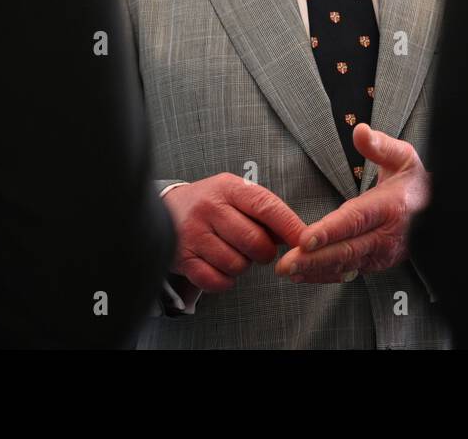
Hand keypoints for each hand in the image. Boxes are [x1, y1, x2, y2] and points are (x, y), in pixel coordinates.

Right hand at [163, 174, 306, 292]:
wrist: (162, 210)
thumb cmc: (210, 204)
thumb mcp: (234, 194)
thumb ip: (264, 210)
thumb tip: (297, 235)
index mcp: (227, 187)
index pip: (266, 206)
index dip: (289, 226)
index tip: (305, 240)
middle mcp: (209, 208)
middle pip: (255, 242)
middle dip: (264, 252)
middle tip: (258, 250)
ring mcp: (193, 234)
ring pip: (237, 264)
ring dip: (242, 265)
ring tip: (232, 252)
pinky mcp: (182, 258)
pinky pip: (216, 281)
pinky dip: (224, 280)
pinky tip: (219, 266)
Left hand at [274, 125, 429, 282]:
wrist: (439, 211)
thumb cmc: (414, 182)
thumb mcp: (403, 157)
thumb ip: (380, 145)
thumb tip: (359, 130)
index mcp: (390, 207)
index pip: (355, 220)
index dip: (330, 231)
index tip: (305, 239)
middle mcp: (387, 235)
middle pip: (347, 249)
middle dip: (314, 259)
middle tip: (286, 264)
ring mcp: (382, 253)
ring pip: (346, 265)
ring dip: (316, 271)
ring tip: (289, 271)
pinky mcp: (377, 263)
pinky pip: (349, 272)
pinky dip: (325, 276)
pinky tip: (303, 276)